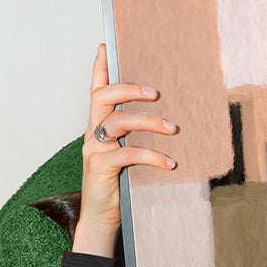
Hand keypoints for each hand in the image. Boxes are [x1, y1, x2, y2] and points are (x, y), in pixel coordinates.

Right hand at [72, 44, 177, 257]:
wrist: (101, 220)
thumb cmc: (118, 185)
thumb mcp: (126, 156)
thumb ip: (135, 137)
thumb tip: (169, 120)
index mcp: (98, 126)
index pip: (95, 90)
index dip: (98, 68)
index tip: (104, 46)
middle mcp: (92, 133)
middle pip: (103, 97)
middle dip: (129, 89)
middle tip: (156, 93)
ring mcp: (94, 149)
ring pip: (118, 122)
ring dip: (149, 122)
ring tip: (174, 128)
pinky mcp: (100, 167)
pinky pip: (128, 154)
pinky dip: (152, 156)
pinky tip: (170, 163)